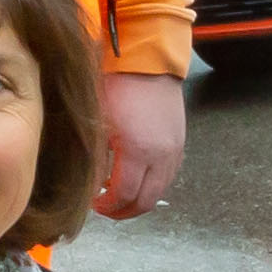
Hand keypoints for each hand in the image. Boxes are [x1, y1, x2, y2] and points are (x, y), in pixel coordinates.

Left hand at [98, 71, 187, 217]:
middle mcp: (162, 155)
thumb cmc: (118, 85)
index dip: (108, 206)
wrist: (147, 60)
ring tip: (120, 194)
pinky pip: (168, 175)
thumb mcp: (98, 122)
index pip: (125, 195)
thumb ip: (94, 157)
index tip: (95, 205)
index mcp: (138, 151)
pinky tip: (137, 176)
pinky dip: (153, 184)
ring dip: (140, 198)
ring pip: (161, 191)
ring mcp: (174, 149)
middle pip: (147, 201)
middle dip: (125, 211)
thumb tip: (91, 184)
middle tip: (107, 209)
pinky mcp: (179, 142)